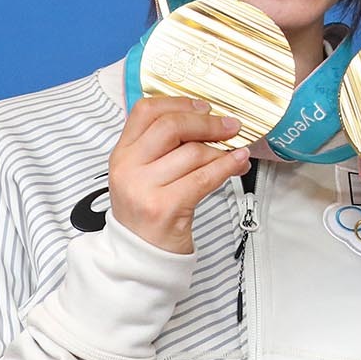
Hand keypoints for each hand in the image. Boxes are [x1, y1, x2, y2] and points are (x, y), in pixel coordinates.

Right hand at [108, 97, 249, 254]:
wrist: (141, 256)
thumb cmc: (150, 211)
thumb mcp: (144, 174)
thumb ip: (165, 147)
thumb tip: (208, 120)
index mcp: (121, 154)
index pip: (146, 111)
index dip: (179, 102)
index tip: (204, 106)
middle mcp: (128, 168)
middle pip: (171, 126)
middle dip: (207, 123)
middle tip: (230, 126)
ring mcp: (144, 188)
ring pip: (193, 152)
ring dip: (222, 151)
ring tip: (236, 154)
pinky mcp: (165, 207)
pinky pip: (204, 177)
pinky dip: (227, 166)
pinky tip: (239, 162)